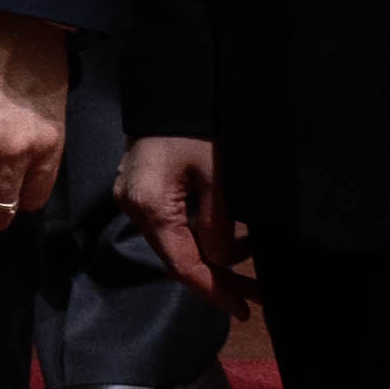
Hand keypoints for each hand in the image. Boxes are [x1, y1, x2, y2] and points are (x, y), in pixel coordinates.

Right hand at [118, 131, 240, 311]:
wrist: (171, 79)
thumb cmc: (197, 124)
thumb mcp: (218, 176)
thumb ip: (219, 225)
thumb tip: (223, 259)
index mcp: (151, 206)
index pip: (184, 265)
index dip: (215, 290)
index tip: (245, 309)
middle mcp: (134, 207)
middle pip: (176, 258)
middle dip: (217, 277)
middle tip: (256, 294)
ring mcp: (133, 196)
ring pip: (174, 242)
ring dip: (210, 255)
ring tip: (250, 261)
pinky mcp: (140, 186)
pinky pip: (170, 224)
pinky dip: (197, 235)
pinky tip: (227, 236)